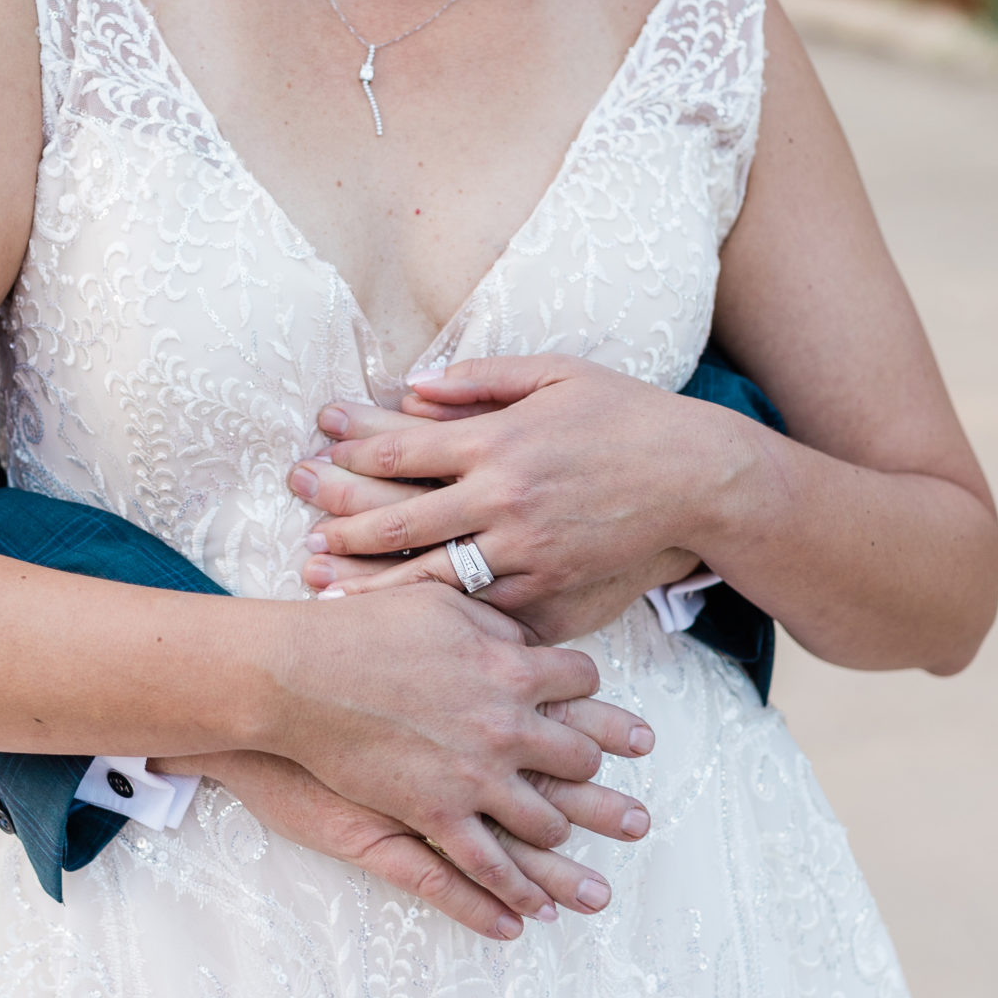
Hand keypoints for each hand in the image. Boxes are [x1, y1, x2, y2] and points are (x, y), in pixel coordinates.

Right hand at [253, 584, 653, 921]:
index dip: (595, 695)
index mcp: (511, 669)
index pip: (580, 682)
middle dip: (598, 779)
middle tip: (626, 805)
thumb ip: (489, 622)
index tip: (603, 708)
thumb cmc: (361, 628)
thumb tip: (523, 641)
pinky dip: (512, 896)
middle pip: (575, 758)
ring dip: (564, 844)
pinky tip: (534, 916)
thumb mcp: (437, 603)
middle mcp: (505, 727)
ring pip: (542, 822)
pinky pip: (484, 867)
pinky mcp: (433, 815)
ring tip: (582, 866)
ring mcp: (473, 777)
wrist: (300, 675)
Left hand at [289, 354, 732, 643]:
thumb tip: (413, 386)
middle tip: (298, 528)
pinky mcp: (552, 594)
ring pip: (431, 577)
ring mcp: (528, 554)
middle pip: (401, 519)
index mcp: (501, 441)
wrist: (699, 480)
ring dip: (369, 582)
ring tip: (319, 584)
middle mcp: (506, 501)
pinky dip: (436, 619)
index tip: (313, 451)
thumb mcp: (557, 374)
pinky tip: (398, 623)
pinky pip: (481, 612)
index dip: (350, 451)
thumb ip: (482, 379)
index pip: (403, 449)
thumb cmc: (627, 416)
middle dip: (341, 522)